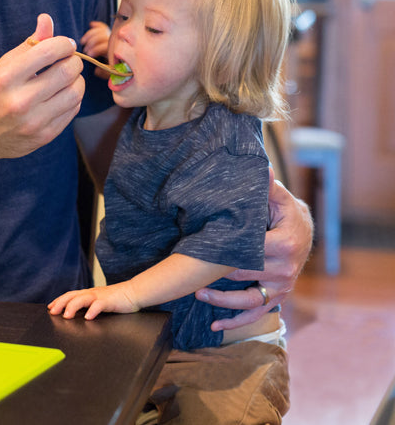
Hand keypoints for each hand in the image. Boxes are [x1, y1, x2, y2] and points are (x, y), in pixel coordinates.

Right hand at [0, 13, 84, 162]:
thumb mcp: (1, 67)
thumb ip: (28, 44)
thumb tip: (47, 19)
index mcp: (6, 77)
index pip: (50, 50)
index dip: (64, 43)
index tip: (64, 45)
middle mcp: (20, 100)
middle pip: (67, 71)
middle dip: (74, 61)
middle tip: (68, 60)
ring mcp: (33, 121)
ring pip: (75, 92)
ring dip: (77, 80)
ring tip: (66, 78)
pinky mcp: (44, 136)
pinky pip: (73, 110)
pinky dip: (73, 98)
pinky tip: (61, 95)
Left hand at [48, 283, 139, 319]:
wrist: (133, 292)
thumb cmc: (116, 299)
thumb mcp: (99, 302)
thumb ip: (89, 306)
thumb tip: (78, 315)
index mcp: (88, 294)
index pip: (70, 295)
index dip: (59, 300)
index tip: (50, 307)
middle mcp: (91, 293)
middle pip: (72, 295)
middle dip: (61, 303)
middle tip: (53, 312)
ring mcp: (100, 296)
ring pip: (82, 299)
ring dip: (72, 307)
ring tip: (66, 316)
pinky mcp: (109, 301)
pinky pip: (99, 305)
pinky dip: (92, 311)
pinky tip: (88, 317)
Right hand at [79, 21, 110, 78]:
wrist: (124, 62)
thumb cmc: (115, 68)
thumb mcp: (111, 73)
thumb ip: (104, 73)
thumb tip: (96, 70)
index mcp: (115, 51)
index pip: (105, 46)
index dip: (96, 49)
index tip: (89, 54)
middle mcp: (114, 42)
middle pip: (101, 36)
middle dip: (91, 42)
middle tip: (85, 50)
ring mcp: (112, 36)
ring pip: (100, 30)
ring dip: (90, 35)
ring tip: (83, 42)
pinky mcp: (108, 33)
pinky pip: (102, 26)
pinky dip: (96, 25)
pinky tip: (91, 25)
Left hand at [194, 169, 313, 330]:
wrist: (303, 230)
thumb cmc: (284, 211)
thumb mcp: (278, 197)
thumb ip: (267, 186)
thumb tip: (261, 167)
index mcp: (285, 243)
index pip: (251, 250)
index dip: (227, 252)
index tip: (203, 251)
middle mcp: (286, 268)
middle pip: (246, 275)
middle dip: (218, 275)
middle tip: (190, 275)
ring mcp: (282, 286)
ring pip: (250, 300)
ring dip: (223, 301)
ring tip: (198, 295)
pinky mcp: (277, 297)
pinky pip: (257, 314)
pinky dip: (236, 322)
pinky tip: (215, 326)